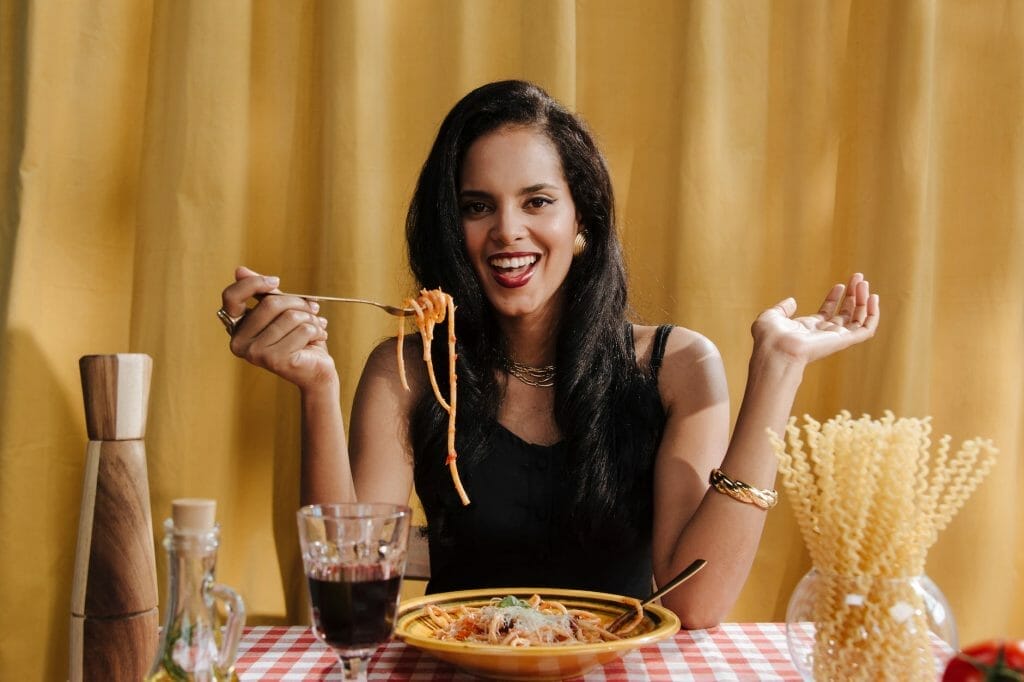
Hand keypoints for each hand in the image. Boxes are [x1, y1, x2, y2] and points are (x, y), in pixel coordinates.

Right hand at [220, 266, 335, 388]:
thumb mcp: (282, 312)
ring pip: (290, 317)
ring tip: (317, 327)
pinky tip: (319, 339)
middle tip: (313, 309)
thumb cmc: (299, 339)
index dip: (253, 284)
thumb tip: (239, 270)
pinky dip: (317, 330)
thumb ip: (264, 294)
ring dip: (311, 319)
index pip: (231, 297)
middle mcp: (240, 343)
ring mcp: (255, 353)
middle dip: (298, 303)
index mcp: (237, 328)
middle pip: (270, 304)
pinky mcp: (275, 361)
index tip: (276, 281)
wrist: (317, 371)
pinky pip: (302, 330)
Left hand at [751, 273, 879, 364]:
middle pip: (845, 314)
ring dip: (864, 301)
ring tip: (864, 283)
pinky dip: (873, 314)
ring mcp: (834, 338)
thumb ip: (782, 308)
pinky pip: (866, 329)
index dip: (834, 298)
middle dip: (853, 296)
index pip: (827, 313)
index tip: (840, 285)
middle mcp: (823, 334)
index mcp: (807, 329)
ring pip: (857, 320)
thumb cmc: (770, 337)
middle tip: (858, 277)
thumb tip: (792, 301)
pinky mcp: (843, 341)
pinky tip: (873, 298)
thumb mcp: (771, 316)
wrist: (776, 349)